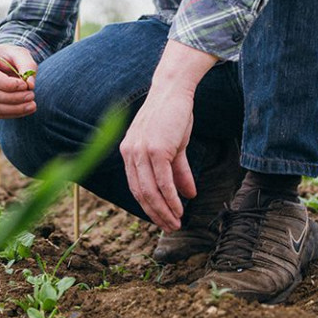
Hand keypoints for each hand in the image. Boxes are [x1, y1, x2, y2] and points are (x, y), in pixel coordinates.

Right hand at [0, 45, 37, 118]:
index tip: (25, 85)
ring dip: (13, 109)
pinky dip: (9, 113)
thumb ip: (27, 66)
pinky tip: (24, 110)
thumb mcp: (21, 54)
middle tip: (32, 96)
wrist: (0, 62)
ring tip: (31, 105)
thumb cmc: (10, 57)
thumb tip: (30, 85)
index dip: (8, 85)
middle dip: (13, 98)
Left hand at [119, 84, 195, 231]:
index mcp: (129, 153)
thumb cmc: (172, 115)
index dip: (148, 206)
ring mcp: (141, 152)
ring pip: (151, 191)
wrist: (174, 90)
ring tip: (176, 224)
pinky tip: (179, 209)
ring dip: (164, 211)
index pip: (135, 187)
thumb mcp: (173, 146)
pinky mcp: (155, 149)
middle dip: (156, 214)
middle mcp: (130, 154)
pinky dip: (171, 199)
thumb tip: (189, 195)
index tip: (161, 219)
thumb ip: (178, 171)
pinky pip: (163, 182)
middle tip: (170, 228)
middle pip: (141, 194)